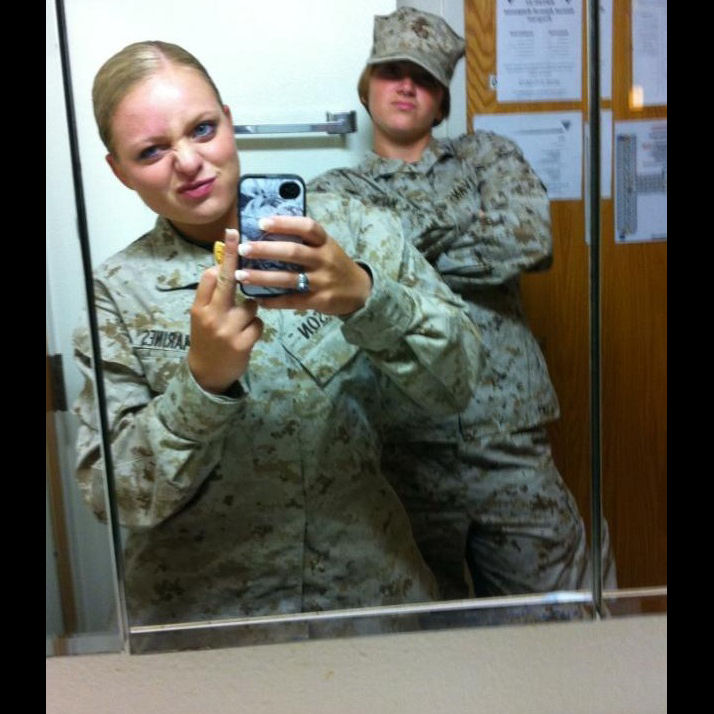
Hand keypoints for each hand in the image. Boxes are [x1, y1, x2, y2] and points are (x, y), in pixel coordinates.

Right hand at [187, 229, 262, 393]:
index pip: (210, 277)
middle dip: (234, 257)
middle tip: (238, 235)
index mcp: (199, 308)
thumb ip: (211, 296)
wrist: (207, 373)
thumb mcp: (202, 317)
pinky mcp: (242, 344)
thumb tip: (221, 267)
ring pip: (251, 306)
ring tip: (240, 325)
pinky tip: (246, 336)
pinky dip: (256, 328)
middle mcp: (211, 316)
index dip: (223, 258)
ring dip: (250, 312)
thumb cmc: (207, 339)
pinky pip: (258, 324)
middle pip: (227, 282)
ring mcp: (226, 330)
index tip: (230, 235)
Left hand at [235, 216, 371, 314]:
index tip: (262, 222)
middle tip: (243, 249)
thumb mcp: (325, 246)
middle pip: (293, 252)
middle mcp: (324, 259)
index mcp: (324, 242)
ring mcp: (322, 281)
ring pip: (289, 278)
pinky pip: (292, 300)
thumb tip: (267, 227)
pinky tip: (258, 299)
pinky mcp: (319, 300)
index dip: (284, 223)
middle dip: (265, 250)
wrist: (357, 290)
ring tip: (240, 275)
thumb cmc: (333, 263)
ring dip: (262, 277)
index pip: (307, 227)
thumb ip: (303, 239)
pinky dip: (274, 301)